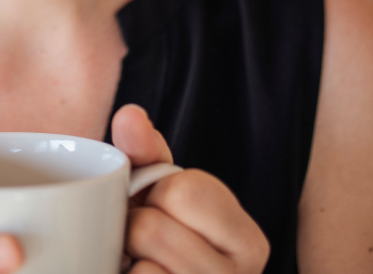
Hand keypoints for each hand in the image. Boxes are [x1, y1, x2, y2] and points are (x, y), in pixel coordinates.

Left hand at [112, 105, 269, 273]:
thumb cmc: (159, 244)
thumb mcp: (160, 195)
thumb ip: (146, 153)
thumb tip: (130, 114)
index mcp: (248, 241)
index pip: (185, 189)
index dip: (154, 193)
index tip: (158, 208)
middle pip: (154, 228)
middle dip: (131, 229)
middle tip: (140, 244)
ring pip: (142, 269)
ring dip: (124, 265)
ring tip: (137, 268)